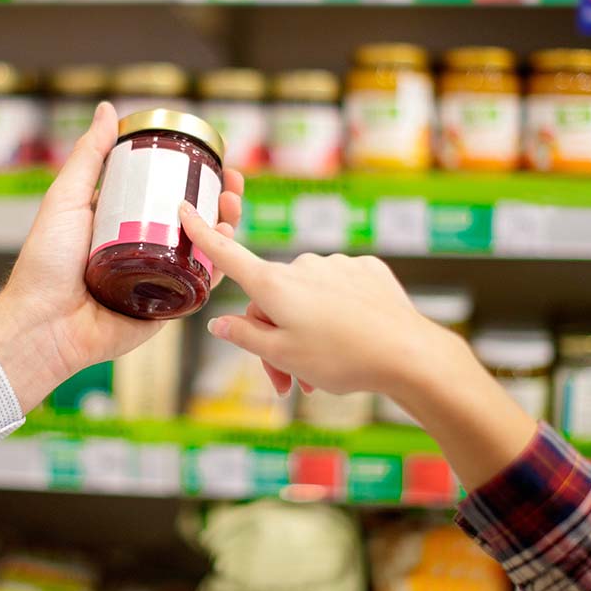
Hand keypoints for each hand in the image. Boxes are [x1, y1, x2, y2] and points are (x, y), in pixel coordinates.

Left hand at [0, 102, 242, 411]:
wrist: (43, 324)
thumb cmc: (45, 263)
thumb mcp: (66, 199)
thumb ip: (89, 156)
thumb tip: (109, 110)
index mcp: (122, 222)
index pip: (167, 192)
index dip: (195, 176)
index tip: (216, 158)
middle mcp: (143, 248)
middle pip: (193, 219)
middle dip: (221, 200)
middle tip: (234, 184)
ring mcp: (157, 278)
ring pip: (203, 250)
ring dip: (226, 228)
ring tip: (233, 210)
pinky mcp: (166, 307)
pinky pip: (199, 286)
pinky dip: (220, 266)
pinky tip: (228, 247)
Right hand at [178, 202, 537, 489]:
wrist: (407, 354)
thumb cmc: (341, 359)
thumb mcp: (283, 355)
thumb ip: (246, 337)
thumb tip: (218, 324)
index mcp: (275, 285)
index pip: (229, 255)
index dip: (203, 233)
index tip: (183, 208)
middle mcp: (303, 266)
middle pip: (271, 298)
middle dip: (273, 337)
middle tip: (287, 383)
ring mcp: (336, 265)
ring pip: (306, 298)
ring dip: (305, 331)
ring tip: (321, 373)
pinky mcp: (366, 270)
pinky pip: (338, 289)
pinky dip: (336, 314)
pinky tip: (352, 339)